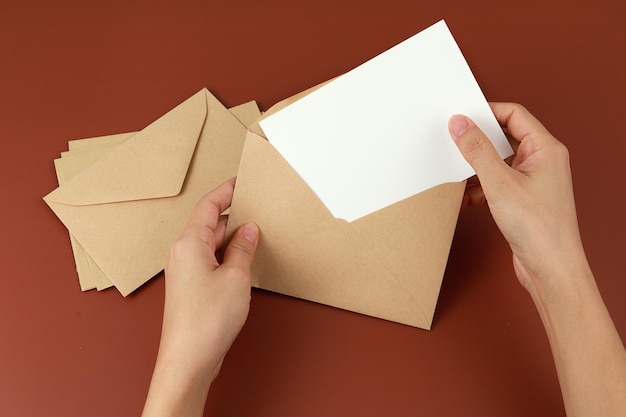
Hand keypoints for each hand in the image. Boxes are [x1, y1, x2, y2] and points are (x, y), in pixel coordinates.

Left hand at [142, 178, 258, 416]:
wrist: (188, 359)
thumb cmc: (206, 320)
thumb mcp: (236, 277)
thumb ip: (243, 249)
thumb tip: (249, 230)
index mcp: (189, 243)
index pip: (209, 206)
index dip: (226, 191)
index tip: (241, 181)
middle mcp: (182, 254)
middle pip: (209, 224)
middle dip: (233, 215)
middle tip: (257, 209)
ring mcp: (185, 272)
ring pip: (211, 243)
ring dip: (232, 238)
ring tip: (255, 234)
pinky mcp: (190, 288)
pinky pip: (210, 261)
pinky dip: (227, 256)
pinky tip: (243, 261)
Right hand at [449, 104, 625, 416]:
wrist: (551, 269)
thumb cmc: (540, 229)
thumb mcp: (500, 183)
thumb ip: (478, 150)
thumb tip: (461, 124)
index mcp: (546, 149)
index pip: (514, 115)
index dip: (486, 112)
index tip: (462, 117)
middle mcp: (543, 162)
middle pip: (505, 137)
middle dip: (479, 141)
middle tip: (455, 140)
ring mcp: (534, 182)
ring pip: (499, 163)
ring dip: (477, 168)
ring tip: (457, 172)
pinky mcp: (524, 201)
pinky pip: (497, 184)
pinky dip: (480, 188)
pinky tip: (466, 197)